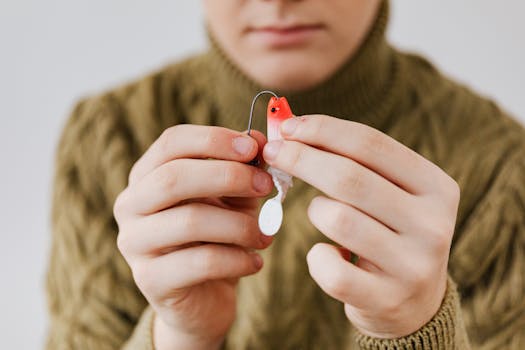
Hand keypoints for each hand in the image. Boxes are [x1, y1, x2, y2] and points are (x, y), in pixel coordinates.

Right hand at [113, 125, 273, 348]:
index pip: (172, 143)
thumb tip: (258, 138)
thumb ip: (242, 169)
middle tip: (266, 185)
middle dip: (229, 176)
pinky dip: (238, 260)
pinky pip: (201, 263)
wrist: (202, 297)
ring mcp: (135, 244)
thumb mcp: (232, 198)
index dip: (214, 139)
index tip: (253, 147)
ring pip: (190, 221)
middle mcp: (131, 205)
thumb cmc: (216, 237)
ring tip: (267, 235)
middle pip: (174, 177)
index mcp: (146, 176)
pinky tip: (255, 262)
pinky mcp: (151, 280)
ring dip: (240, 225)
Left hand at [262, 115, 459, 337]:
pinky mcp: (387, 299)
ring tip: (323, 214)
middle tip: (273, 152)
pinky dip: (316, 257)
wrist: (414, 301)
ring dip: (316, 211)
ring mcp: (413, 265)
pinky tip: (327, 255)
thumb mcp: (388, 193)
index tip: (288, 127)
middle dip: (301, 158)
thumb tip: (292, 127)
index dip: (323, 130)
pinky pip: (330, 269)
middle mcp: (433, 224)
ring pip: (337, 219)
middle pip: (350, 178)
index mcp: (436, 187)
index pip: (371, 144)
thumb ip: (352, 161)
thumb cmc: (389, 232)